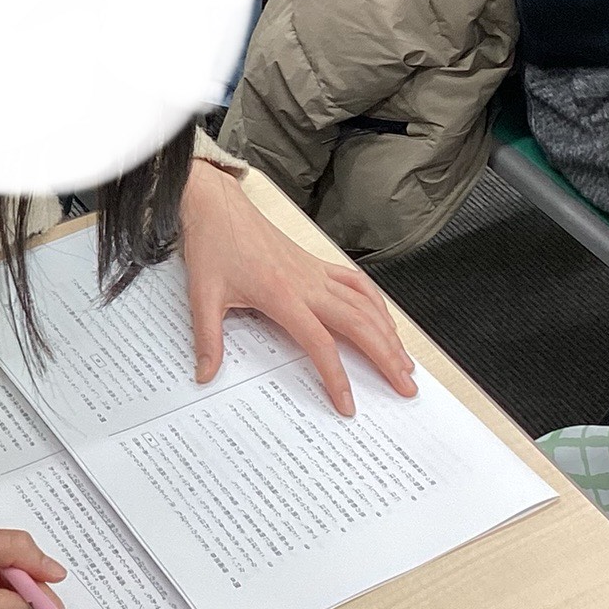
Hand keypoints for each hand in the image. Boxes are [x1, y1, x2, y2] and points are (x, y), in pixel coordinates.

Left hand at [179, 159, 416, 416]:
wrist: (218, 205)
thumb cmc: (213, 245)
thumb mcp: (202, 296)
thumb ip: (207, 340)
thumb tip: (205, 375)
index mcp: (282, 295)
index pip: (320, 343)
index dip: (336, 376)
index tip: (347, 403)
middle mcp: (307, 283)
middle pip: (359, 324)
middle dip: (386, 357)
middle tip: (406, 387)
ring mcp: (315, 272)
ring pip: (364, 304)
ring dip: (389, 334)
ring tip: (405, 362)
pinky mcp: (316, 263)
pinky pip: (356, 283)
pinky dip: (376, 303)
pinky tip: (386, 320)